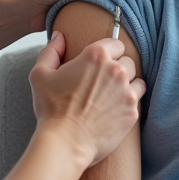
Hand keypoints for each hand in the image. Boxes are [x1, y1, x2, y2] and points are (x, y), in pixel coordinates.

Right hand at [30, 32, 145, 166]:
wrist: (65, 143)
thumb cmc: (51, 109)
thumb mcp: (40, 75)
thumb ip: (51, 50)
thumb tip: (60, 36)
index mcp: (96, 56)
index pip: (116, 43)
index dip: (109, 52)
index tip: (101, 63)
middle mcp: (116, 70)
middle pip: (128, 61)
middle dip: (118, 68)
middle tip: (103, 82)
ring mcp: (127, 92)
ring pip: (137, 80)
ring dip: (127, 85)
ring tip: (111, 96)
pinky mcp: (132, 112)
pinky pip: (138, 100)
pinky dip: (128, 103)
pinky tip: (114, 110)